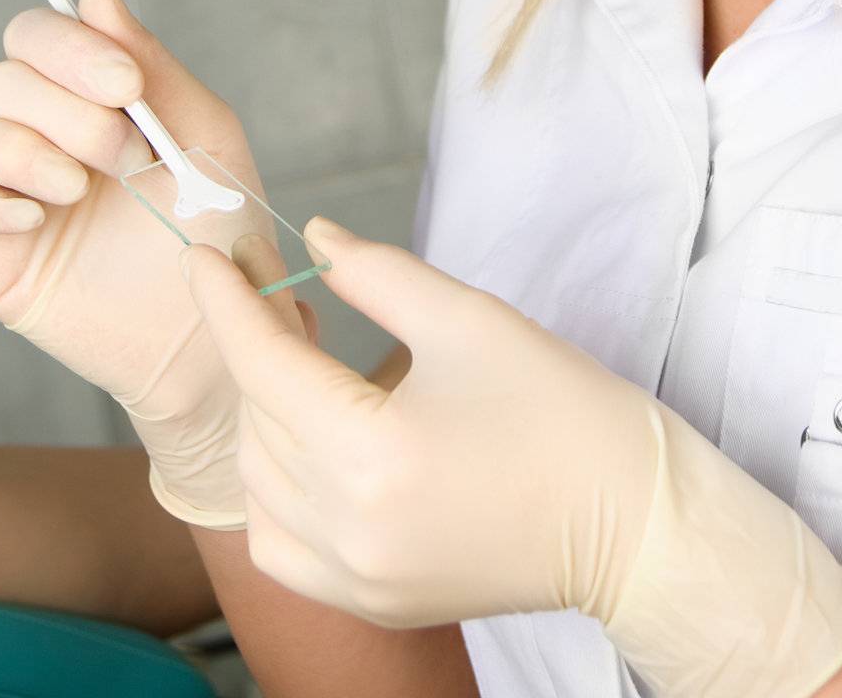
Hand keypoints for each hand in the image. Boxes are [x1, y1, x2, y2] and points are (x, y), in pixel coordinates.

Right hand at [0, 0, 314, 527]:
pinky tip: (35, 220)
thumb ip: (151, 64)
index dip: (69, 47)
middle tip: (126, 158)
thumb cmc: (217, 234)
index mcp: (86, 101)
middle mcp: (35, 138)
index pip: (35, 36)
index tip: (124, 86)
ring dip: (17, 151)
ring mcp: (1, 197)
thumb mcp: (202, 136)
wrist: (214, 334)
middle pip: (0, 81)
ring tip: (78, 191)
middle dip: (65, 111)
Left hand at [183, 219, 841, 697]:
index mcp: (372, 454)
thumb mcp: (469, 319)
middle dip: (260, 354)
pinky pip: (282, 546)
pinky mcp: (373, 602)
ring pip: (258, 487)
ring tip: (310, 371)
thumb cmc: (561, 411)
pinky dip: (277, 492)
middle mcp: (349, 531)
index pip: (264, 366)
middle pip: (259, 424)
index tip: (208, 258)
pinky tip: (313, 450)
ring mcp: (357, 580)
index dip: (230, 302)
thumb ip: (376, 275)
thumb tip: (314, 240)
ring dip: (266, 421)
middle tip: (285, 302)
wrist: (632, 521)